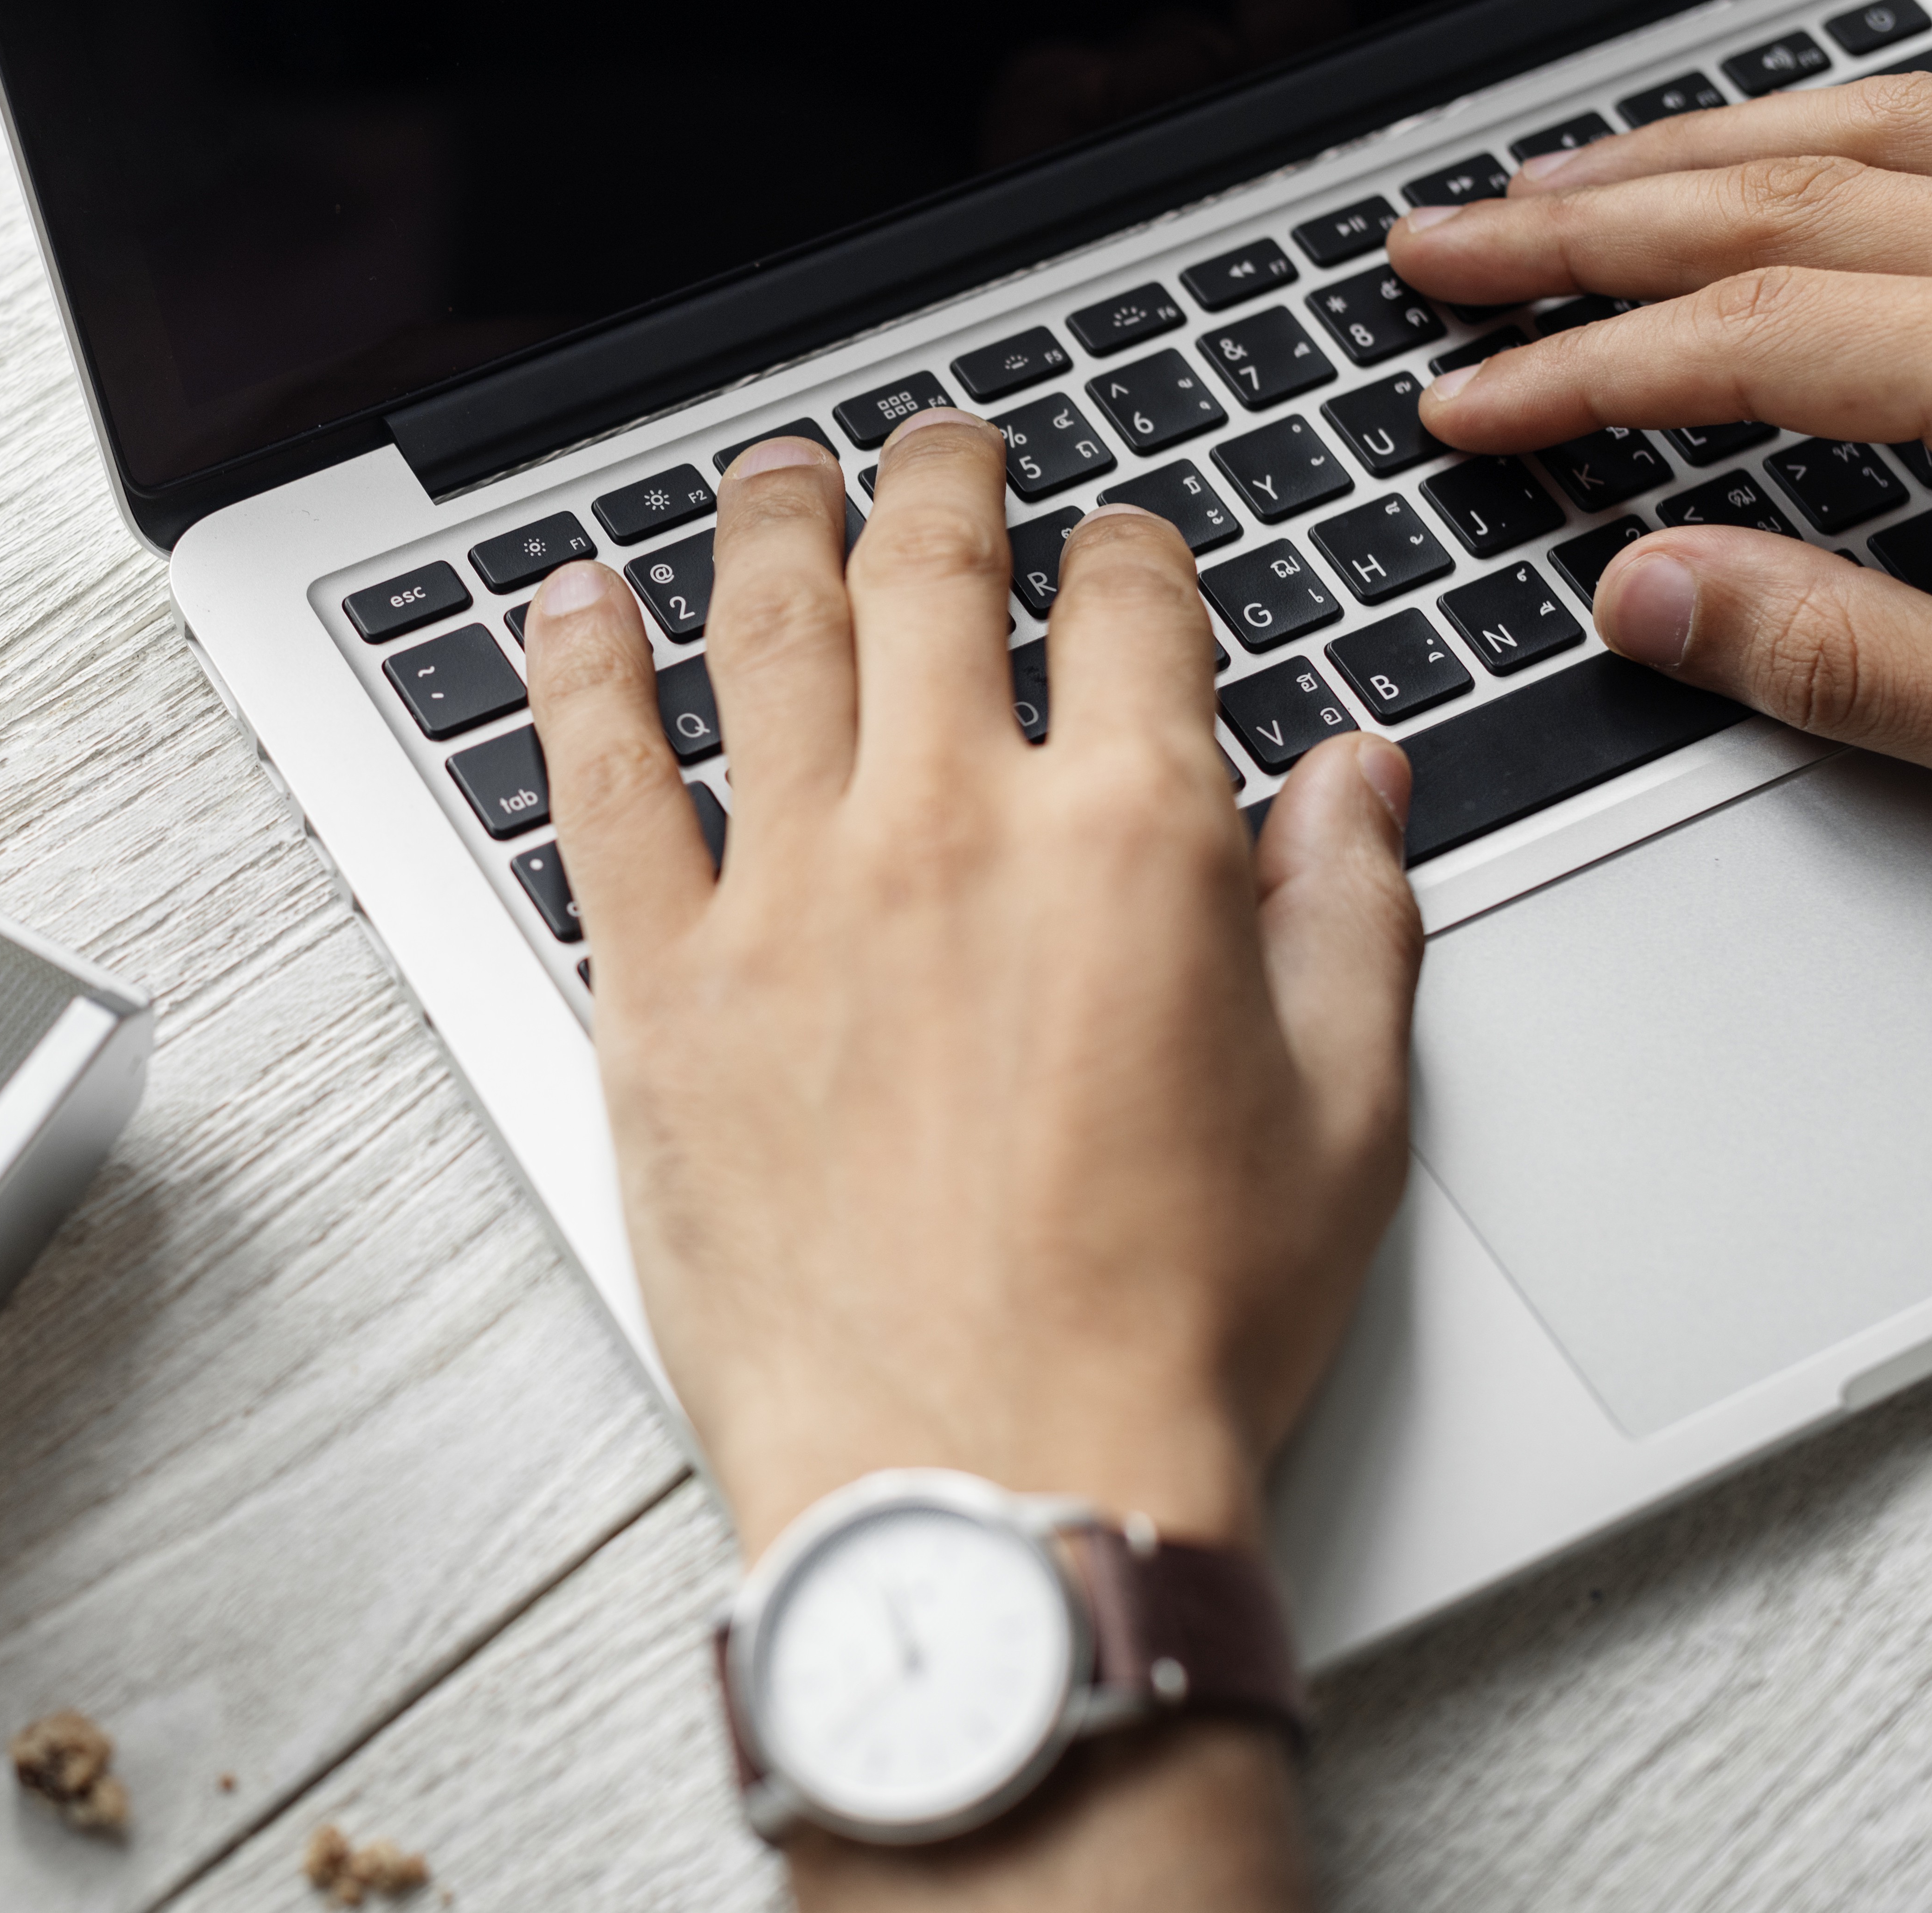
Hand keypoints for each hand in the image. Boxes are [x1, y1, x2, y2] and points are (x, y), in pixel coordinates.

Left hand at [519, 410, 1423, 1904]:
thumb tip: (1359, 779)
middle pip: (934, 577)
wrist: (994, 1482)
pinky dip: (580, 675)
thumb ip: (1353, 915)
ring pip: (766, 636)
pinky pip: (599, 782)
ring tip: (774, 474)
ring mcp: (789, 898)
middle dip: (944, 483)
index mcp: (1129, 840)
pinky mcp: (662, 988)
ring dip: (771, 527)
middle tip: (938, 448)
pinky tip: (572, 607)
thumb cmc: (1166, 1330)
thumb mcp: (1345, 1117)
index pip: (1129, 607)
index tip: (1115, 551)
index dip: (1129, 553)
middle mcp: (949, 830)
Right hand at [1389, 71, 1931, 851]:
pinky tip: (1790, 158)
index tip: (1468, 401)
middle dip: (1586, 223)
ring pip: (1888, 132)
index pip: (1759, 342)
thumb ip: (1856, 665)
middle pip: (1792, 192)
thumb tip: (1656, 596)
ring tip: (1566, 190)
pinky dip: (1849, 133)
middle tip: (1446, 247)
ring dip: (1700, 152)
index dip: (1581, 372)